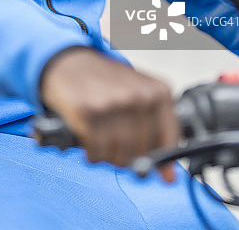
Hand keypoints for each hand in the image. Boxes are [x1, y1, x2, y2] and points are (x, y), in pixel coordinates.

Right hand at [39, 47, 177, 179]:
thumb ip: (156, 129)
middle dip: (127, 155)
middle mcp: (139, 96)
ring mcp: (114, 104)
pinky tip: (88, 135)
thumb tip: (167, 176)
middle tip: (115, 141)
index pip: (169, 140)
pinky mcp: (89, 112)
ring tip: (100, 135)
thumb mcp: (138, 93)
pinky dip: (91, 151)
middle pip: (142, 153)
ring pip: (119, 156)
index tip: (161, 173)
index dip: (163, 160)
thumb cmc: (105, 81)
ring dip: (107, 153)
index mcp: (158, 91)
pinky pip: (96, 152)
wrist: (69, 62)